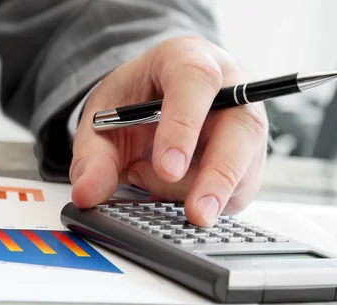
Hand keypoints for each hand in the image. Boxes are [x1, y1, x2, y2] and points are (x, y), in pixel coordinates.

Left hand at [70, 36, 268, 226]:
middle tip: (195, 212)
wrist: (150, 101)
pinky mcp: (249, 161)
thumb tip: (88, 192)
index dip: (184, 125)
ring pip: (244, 166)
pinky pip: (238, 191)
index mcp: (187, 59)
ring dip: (199, 191)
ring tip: (145, 176)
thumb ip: (94, 155)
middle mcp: (228, 88)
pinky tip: (167, 187)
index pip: (196, 81)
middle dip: (218, 175)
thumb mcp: (102, 118)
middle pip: (242, 128)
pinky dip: (201, 200)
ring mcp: (244, 126)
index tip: (167, 167)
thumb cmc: (133, 100)